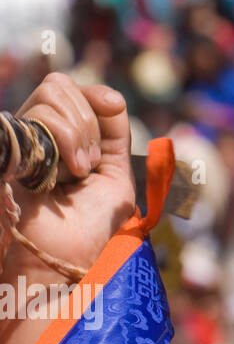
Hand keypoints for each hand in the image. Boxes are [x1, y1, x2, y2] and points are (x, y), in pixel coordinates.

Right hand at [4, 73, 136, 285]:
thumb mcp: (114, 173)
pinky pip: (39, 119)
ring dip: (79, 133)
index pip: (69, 88)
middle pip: (59, 86)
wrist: (66, 257)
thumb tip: (111, 98)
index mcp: (57, 138)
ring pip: (50, 97)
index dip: (95, 94)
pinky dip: (66, 140)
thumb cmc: (91, 225)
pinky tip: (67, 174)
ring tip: (78, 172)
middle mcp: (32, 135)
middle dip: (89, 120)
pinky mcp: (8, 152)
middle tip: (90, 163)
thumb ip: (115, 134)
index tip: (114, 107)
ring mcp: (17, 142)